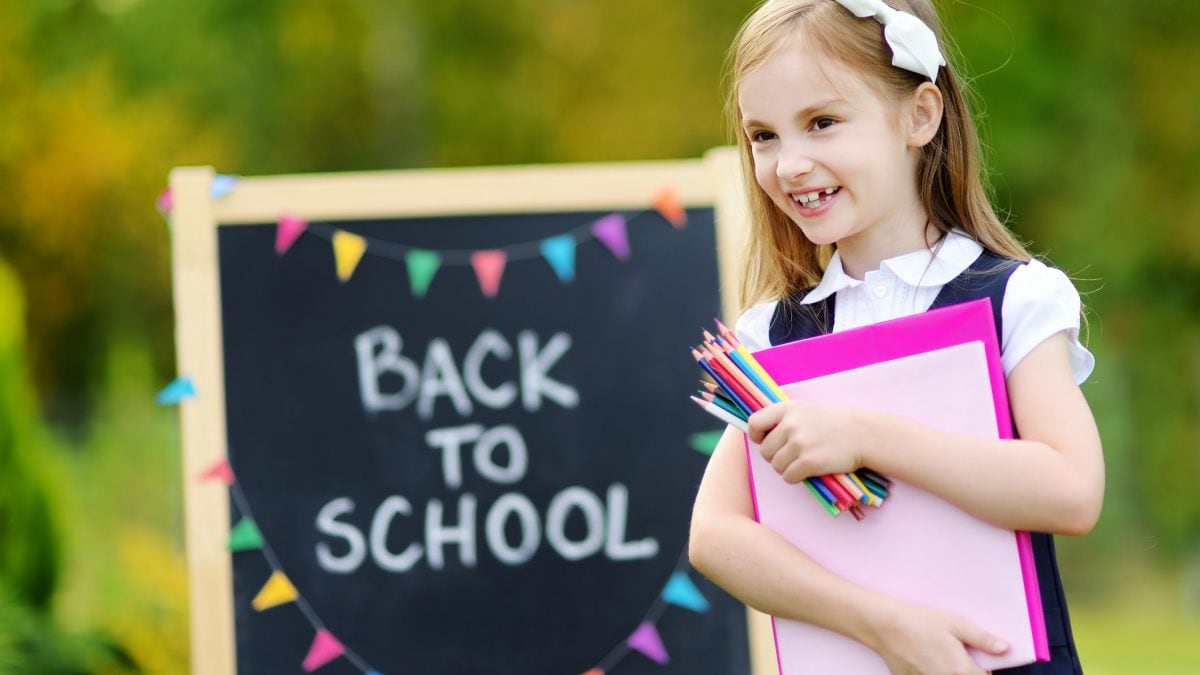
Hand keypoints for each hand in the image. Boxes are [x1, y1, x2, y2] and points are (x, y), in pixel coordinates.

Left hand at [747, 401, 863, 482]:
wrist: (861, 434)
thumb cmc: (831, 424)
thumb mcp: (804, 411)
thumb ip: (782, 420)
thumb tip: (759, 436)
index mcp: (786, 409)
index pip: (754, 423)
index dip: (756, 436)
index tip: (765, 440)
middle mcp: (790, 424)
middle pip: (764, 451)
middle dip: (775, 457)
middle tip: (792, 454)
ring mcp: (799, 443)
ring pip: (776, 466)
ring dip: (786, 468)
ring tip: (802, 461)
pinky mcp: (809, 461)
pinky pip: (788, 477)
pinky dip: (796, 477)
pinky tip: (808, 470)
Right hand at [870, 602, 1008, 674]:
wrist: (886, 626)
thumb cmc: (920, 622)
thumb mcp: (956, 624)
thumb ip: (982, 639)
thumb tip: (1004, 648)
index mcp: (961, 670)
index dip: (984, 672)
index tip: (980, 665)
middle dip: (967, 673)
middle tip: (959, 660)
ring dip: (949, 673)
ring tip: (941, 660)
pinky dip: (932, 673)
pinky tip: (926, 663)